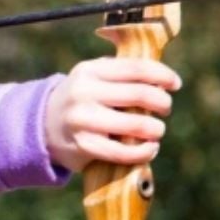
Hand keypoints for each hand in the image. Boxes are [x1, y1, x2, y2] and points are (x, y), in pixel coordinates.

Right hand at [44, 57, 182, 171]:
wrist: (44, 126)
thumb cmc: (81, 99)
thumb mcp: (92, 77)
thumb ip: (121, 73)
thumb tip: (162, 78)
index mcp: (90, 70)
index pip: (136, 68)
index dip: (162, 75)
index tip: (175, 84)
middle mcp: (84, 92)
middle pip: (141, 95)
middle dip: (162, 102)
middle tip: (165, 108)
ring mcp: (83, 120)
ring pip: (137, 125)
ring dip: (156, 129)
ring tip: (156, 130)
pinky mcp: (84, 145)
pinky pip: (125, 152)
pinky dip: (145, 151)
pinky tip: (150, 148)